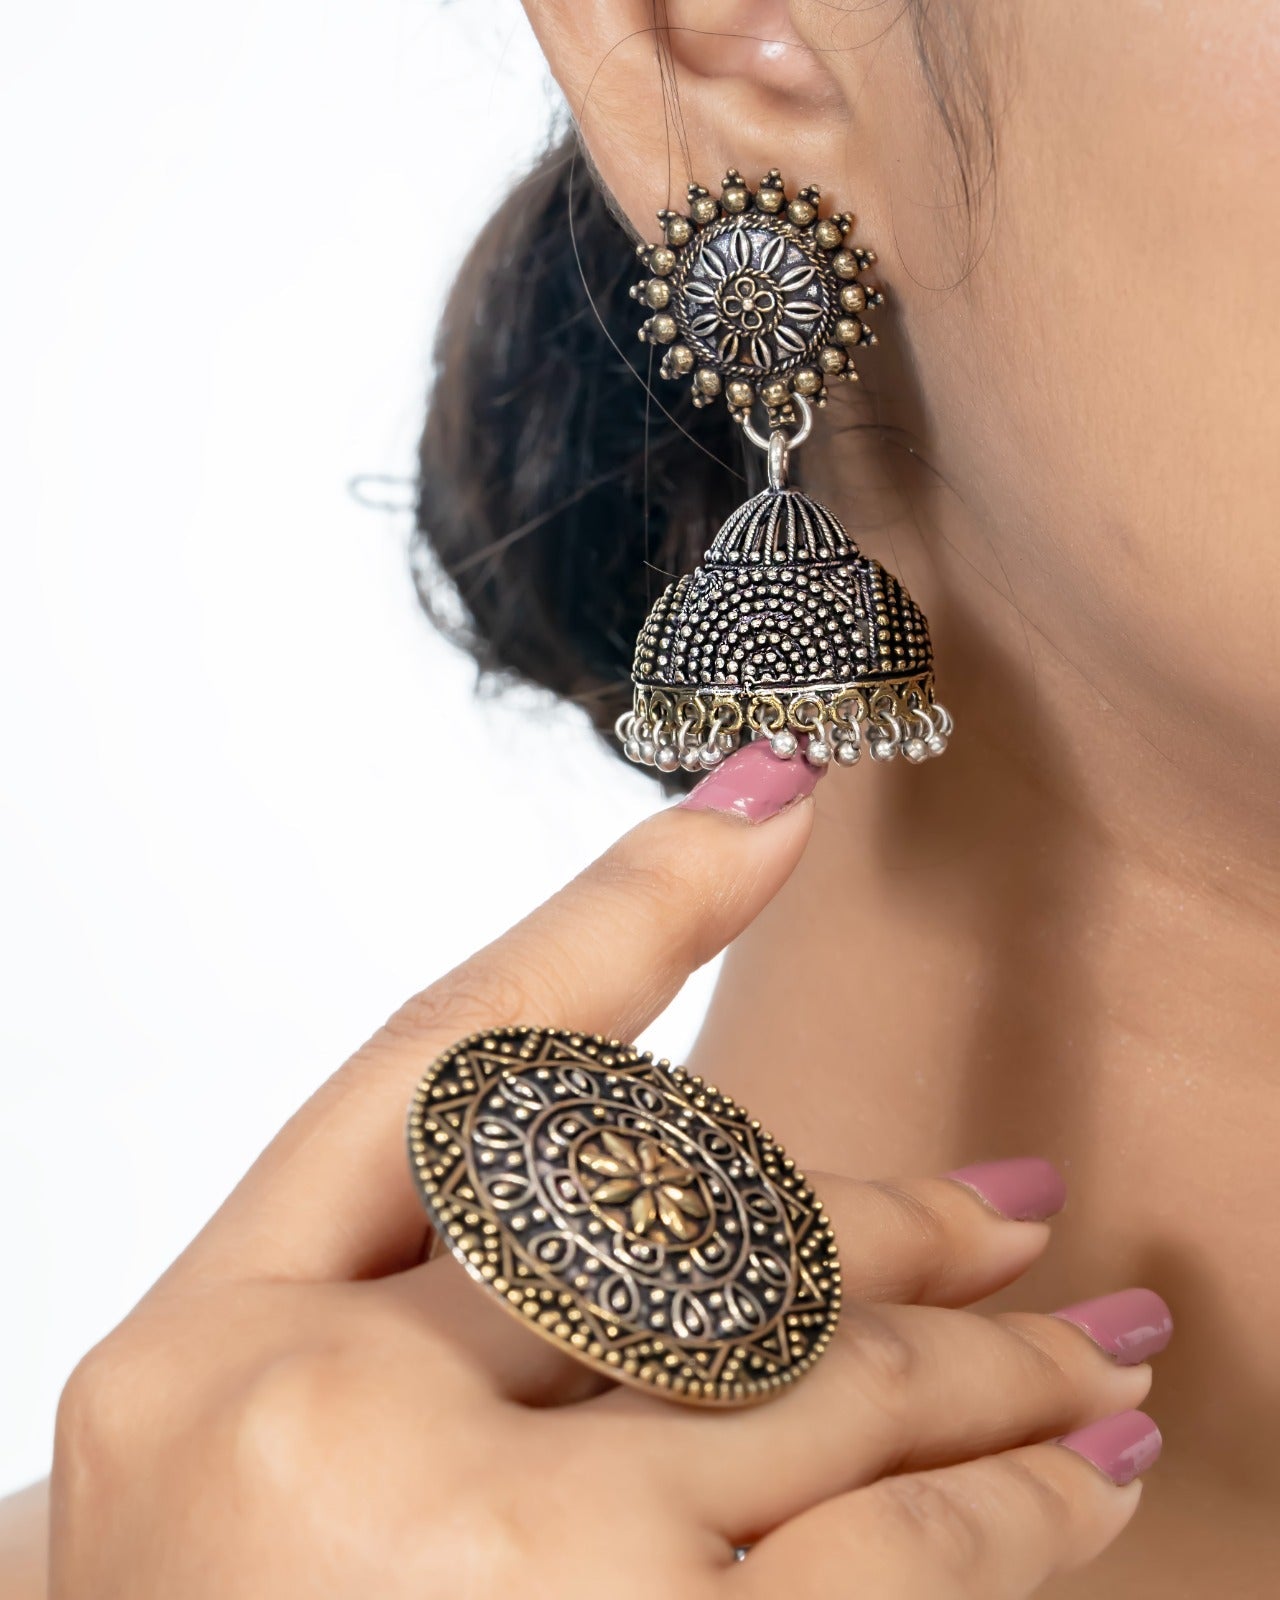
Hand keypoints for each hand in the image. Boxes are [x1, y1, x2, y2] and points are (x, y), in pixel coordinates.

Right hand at [50, 746, 1168, 1598]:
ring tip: (1098, 1352)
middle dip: (884, 1218)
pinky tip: (1079, 1482)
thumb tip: (683, 1209)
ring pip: (817, 1379)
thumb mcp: (246, 1469)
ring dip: (992, 1364)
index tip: (772, 803)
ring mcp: (492, 1567)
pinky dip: (1009, 1514)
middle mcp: (333, 1422)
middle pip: (672, 1224)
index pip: (451, 1056)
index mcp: (212, 1335)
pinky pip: (888, 1561)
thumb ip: (411, 1327)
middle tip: (1016, 1210)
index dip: (625, 909)